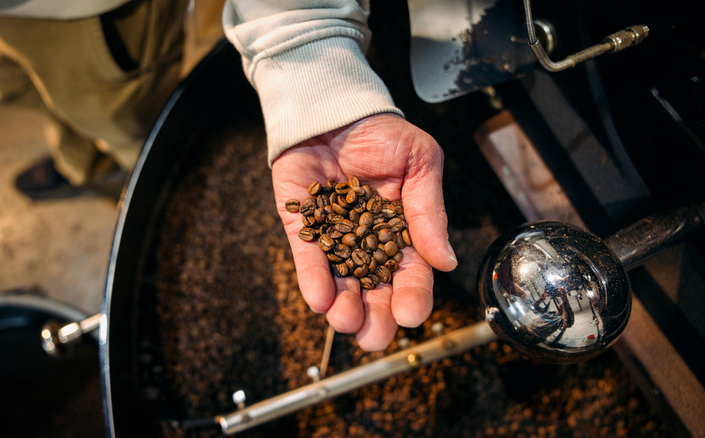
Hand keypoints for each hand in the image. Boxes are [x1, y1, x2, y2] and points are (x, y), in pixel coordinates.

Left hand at [271, 113, 457, 350]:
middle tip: (374, 338)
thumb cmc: (383, 133)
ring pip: (340, 280)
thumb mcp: (420, 163)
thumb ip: (429, 211)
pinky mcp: (301, 226)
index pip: (410, 271)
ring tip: (345, 321)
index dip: (411, 294)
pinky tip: (319, 299)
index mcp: (401, 230)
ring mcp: (332, 236)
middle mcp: (367, 241)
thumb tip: (445, 260)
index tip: (410, 315)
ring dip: (343, 305)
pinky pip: (307, 257)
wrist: (336, 107)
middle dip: (375, 316)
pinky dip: (313, 278)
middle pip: (374, 288)